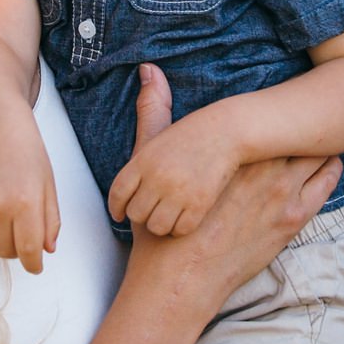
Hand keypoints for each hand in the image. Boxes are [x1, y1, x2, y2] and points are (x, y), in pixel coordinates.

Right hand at [0, 122, 60, 270]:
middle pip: (5, 251)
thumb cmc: (29, 159)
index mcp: (25, 203)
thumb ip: (50, 222)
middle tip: (23, 232)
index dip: (33, 264)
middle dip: (17, 249)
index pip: (28, 250)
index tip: (35, 266)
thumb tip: (47, 250)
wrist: (0, 132)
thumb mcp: (49, 189)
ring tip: (6, 213)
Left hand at [107, 107, 238, 237]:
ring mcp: (178, 192)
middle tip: (154, 211)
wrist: (228, 131)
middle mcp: (157, 177)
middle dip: (143, 215)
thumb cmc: (193, 133)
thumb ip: (139, 146)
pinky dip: (182, 228)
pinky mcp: (199, 204)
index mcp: (143, 160)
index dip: (116, 208)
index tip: (119, 215)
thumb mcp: (160, 133)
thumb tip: (133, 114)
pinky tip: (187, 218)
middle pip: (136, 214)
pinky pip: (181, 229)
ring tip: (171, 216)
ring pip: (157, 226)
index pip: (118, 192)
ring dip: (162, 225)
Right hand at [122, 65, 338, 314]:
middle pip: (298, 126)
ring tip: (332, 125)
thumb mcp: (151, 164)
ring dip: (323, 138)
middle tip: (322, 97)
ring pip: (315, 152)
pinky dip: (330, 167)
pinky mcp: (293, 220)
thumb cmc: (164, 225)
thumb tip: (149, 69)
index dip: (280, 99)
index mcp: (234, 150)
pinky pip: (325, 185)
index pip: (269, 110)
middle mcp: (262, 166)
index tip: (288, 89)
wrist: (180, 280)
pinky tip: (331, 159)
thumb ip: (154, 112)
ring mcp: (282, 193)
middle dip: (307, 113)